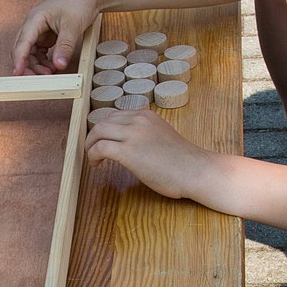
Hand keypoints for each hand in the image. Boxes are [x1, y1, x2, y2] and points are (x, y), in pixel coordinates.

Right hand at [12, 0, 99, 74]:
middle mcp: (34, 24)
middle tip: (39, 79)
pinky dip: (45, 60)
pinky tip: (53, 66)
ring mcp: (40, 29)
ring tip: (51, 72)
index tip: (17, 74)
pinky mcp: (48, 33)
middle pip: (23, 49)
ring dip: (38, 64)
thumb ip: (64, 47)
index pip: (22, 43)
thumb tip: (58, 65)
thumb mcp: (72, 27)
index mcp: (35, 19)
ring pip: (31, 52)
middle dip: (28, 65)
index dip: (19, 60)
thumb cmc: (79, 2)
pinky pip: (41, 50)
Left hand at [85, 108, 204, 199]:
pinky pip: (100, 148)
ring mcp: (133, 134)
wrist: (195, 171)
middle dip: (93, 136)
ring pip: (98, 131)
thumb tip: (130, 145)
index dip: (105, 129)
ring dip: (90, 145)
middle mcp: (138, 120)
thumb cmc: (183, 162)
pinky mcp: (128, 152)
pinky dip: (92, 156)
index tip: (102, 141)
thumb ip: (145, 135)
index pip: (116, 116)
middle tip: (92, 150)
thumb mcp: (161, 137)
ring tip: (92, 158)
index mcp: (147, 116)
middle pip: (103, 121)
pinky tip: (96, 165)